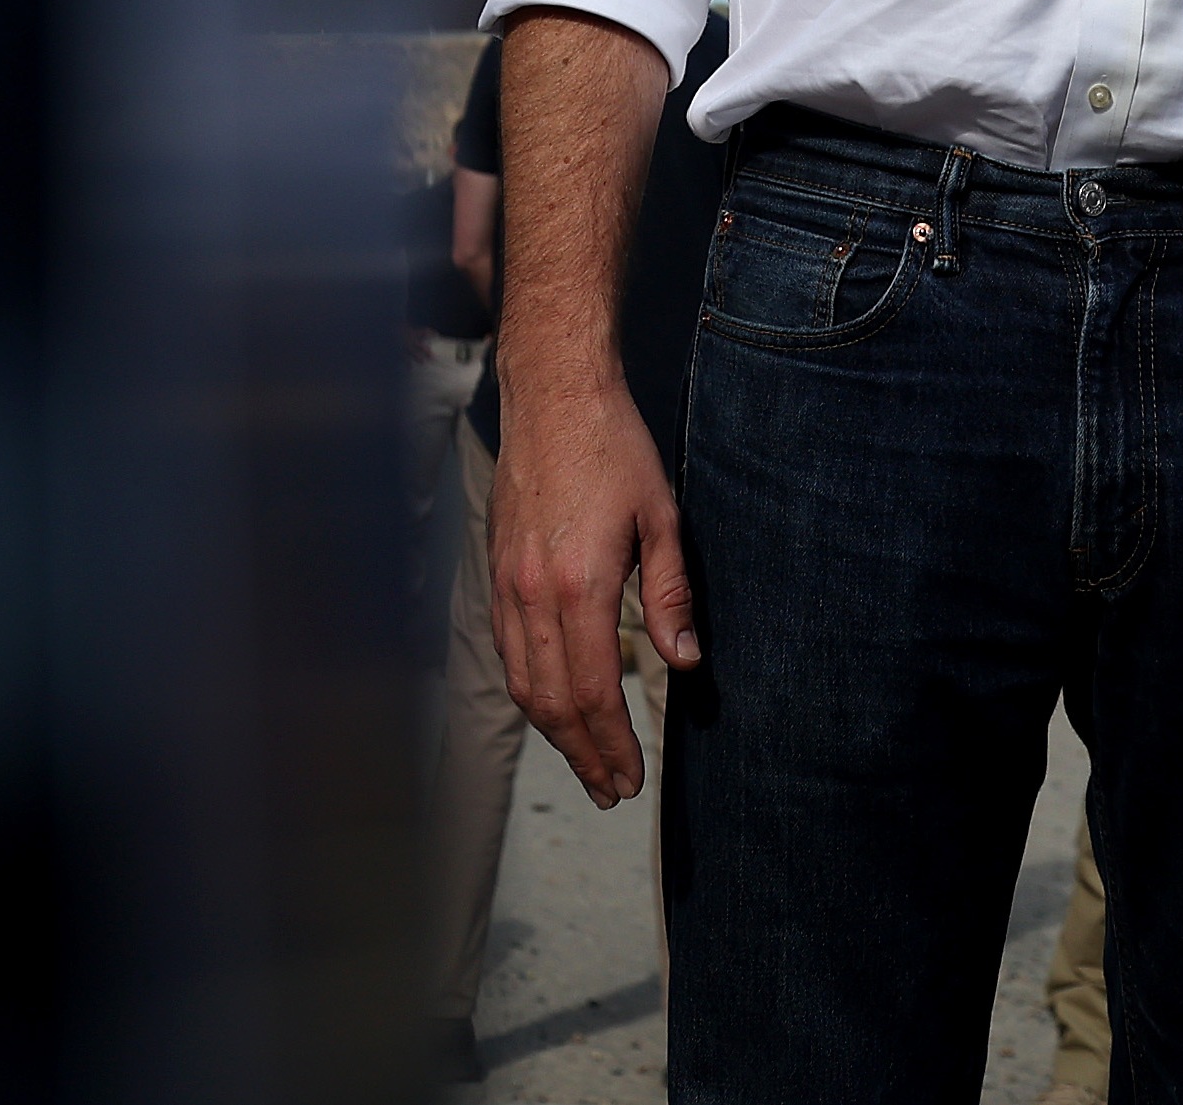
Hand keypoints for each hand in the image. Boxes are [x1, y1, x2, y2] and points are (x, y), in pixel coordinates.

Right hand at [488, 363, 696, 805]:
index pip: (593, 691)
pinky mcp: (497, 570)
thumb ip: (671, 596)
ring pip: (522, 682)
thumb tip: (684, 664)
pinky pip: (507, 649)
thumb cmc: (615, 448)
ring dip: (553, 732)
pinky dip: (529, 690)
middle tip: (613, 790)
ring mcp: (508, 583)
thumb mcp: (662, 517)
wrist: (553, 394)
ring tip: (586, 762)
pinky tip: (552, 705)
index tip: (632, 779)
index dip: (611, 743)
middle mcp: (534, 593)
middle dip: (583, 753)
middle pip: (552, 701)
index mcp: (580, 584)